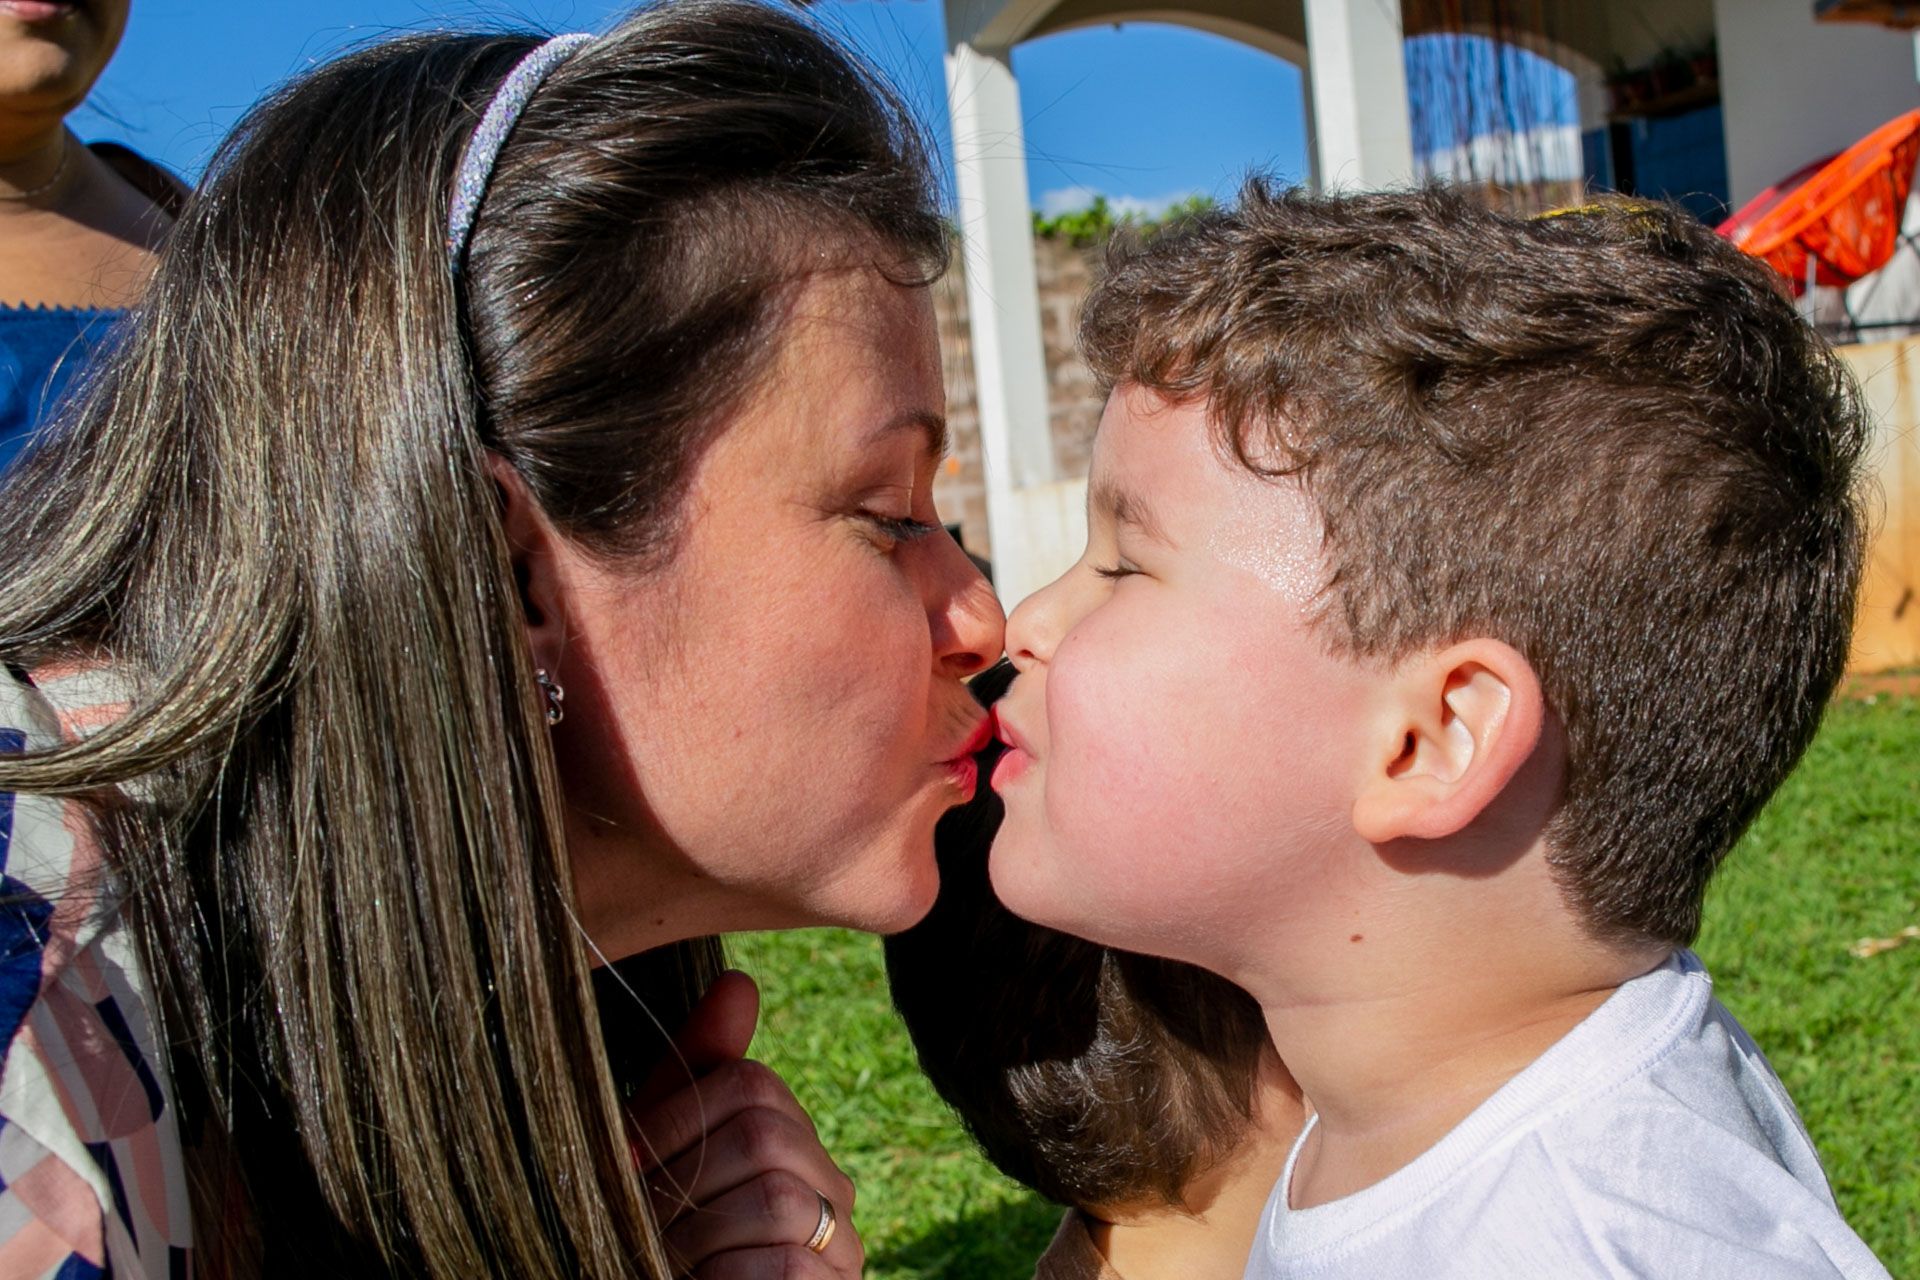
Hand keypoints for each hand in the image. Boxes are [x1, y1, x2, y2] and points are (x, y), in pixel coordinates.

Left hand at [627, 970, 863, 1279]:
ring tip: (669, 1260)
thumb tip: (739, 981)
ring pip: (775, 1195)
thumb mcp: (663, 1154)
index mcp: (791, 1143)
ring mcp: (840, 1246)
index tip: (627, 1162)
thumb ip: (696, 1075)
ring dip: (696, 1234)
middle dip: (683, 1177)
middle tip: (646, 1219)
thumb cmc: (656, 1240)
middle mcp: (830, 1189)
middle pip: (762, 1132)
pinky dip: (724, 1275)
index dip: (674, 1117)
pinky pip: (785, 1261)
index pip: (751, 1084)